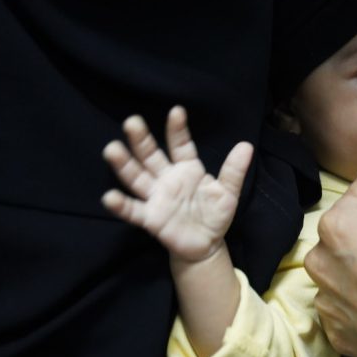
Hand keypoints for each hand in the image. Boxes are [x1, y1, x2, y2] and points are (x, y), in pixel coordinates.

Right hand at [101, 106, 251, 262]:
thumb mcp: (228, 192)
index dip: (178, 129)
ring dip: (124, 165)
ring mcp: (157, 197)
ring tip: (112, 149)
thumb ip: (234, 171)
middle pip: (151, 156)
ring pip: (137, 177)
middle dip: (141, 140)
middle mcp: (167, 179)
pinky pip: (134, 210)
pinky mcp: (151, 218)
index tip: (176, 111)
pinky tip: (109, 197)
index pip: (181, 145)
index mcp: (187, 169)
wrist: (207, 244)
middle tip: (132, 122)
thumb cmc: (214, 214)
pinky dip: (121, 205)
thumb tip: (247, 145)